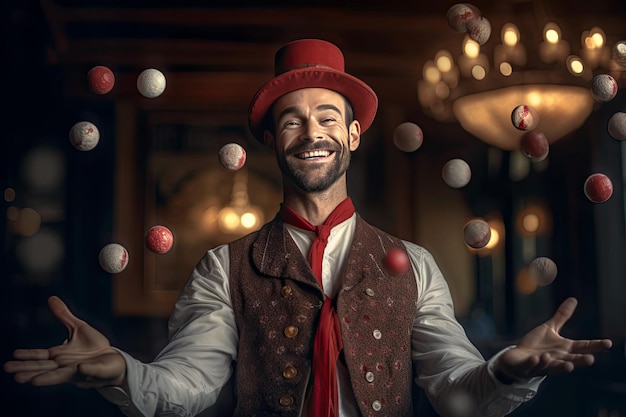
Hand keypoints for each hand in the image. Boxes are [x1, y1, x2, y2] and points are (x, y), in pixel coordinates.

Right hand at [3, 296, 125, 388]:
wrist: (113, 360)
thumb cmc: (94, 346)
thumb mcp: (78, 327)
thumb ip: (64, 315)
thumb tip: (51, 297)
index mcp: (60, 354)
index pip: (40, 356)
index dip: (28, 356)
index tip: (13, 356)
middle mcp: (64, 365)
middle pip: (43, 368)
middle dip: (28, 370)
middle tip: (12, 373)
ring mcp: (77, 371)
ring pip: (59, 376)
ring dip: (47, 378)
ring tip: (33, 381)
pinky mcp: (93, 373)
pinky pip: (90, 371)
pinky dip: (86, 370)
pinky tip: (81, 368)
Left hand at [494, 297, 611, 382]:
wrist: (517, 359)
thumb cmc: (536, 345)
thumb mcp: (549, 329)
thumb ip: (561, 316)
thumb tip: (573, 299)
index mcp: (563, 349)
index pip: (582, 347)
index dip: (595, 345)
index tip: (608, 343)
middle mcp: (556, 358)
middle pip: (571, 360)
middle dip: (580, 360)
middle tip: (590, 359)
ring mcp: (542, 364)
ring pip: (552, 367)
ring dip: (560, 366)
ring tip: (568, 365)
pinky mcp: (527, 366)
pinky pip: (531, 365)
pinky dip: (534, 362)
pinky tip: (536, 358)